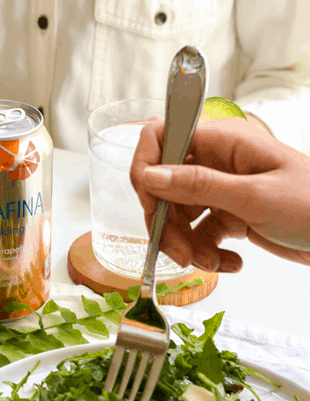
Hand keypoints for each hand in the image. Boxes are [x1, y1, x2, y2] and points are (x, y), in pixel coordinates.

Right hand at [130, 117, 309, 270]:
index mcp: (224, 141)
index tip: (147, 202)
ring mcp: (223, 189)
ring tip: (213, 264)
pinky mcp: (231, 215)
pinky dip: (208, 253)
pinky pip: (200, 233)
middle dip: (166, 223)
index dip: (146, 166)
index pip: (163, 136)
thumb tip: (150, 176)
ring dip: (187, 245)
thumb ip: (199, 186)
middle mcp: (218, 161)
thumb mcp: (254, 196)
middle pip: (164, 186)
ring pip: (178, 215)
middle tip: (179, 253)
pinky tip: (232, 264)